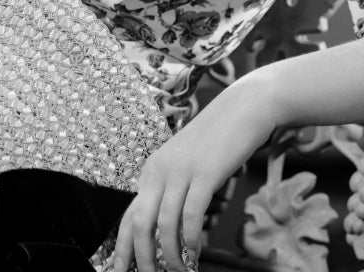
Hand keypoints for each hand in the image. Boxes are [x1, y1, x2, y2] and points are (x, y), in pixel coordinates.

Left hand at [113, 76, 277, 271]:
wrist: (243, 107)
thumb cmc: (218, 140)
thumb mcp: (187, 164)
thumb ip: (176, 193)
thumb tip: (172, 235)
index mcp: (152, 169)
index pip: (128, 215)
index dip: (122, 247)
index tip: (119, 270)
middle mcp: (160, 169)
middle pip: (140, 223)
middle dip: (142, 258)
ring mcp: (181, 170)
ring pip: (165, 224)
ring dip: (170, 255)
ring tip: (179, 271)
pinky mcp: (205, 172)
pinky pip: (191, 215)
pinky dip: (191, 239)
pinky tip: (196, 253)